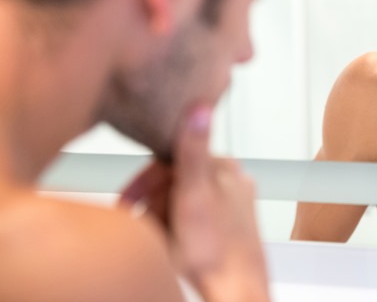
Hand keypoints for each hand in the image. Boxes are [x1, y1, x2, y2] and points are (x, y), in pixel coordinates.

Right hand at [119, 107, 269, 301]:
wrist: (237, 290)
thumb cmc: (214, 249)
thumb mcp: (193, 195)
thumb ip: (192, 150)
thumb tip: (201, 105)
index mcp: (224, 167)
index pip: (173, 159)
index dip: (144, 182)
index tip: (127, 202)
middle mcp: (233, 181)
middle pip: (177, 180)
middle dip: (152, 202)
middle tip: (139, 225)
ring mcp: (234, 204)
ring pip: (184, 200)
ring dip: (162, 216)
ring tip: (156, 239)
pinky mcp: (233, 226)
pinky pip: (197, 219)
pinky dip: (178, 229)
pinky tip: (173, 245)